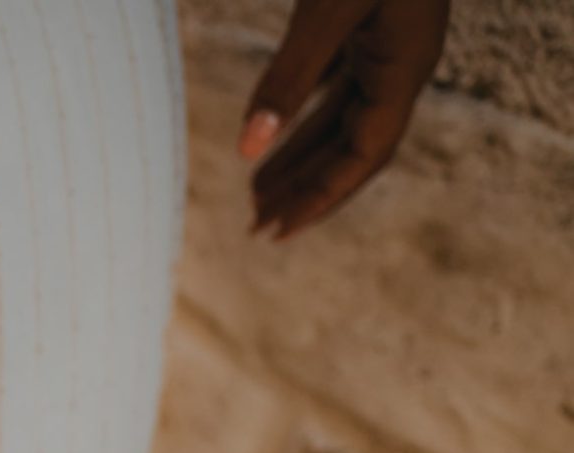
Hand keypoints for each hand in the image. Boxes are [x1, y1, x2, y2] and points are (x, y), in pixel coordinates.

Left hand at [241, 0, 450, 239]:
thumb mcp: (328, 10)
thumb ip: (289, 77)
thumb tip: (245, 149)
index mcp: (405, 70)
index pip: (362, 156)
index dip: (320, 198)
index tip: (277, 232)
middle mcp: (402, 64)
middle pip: (352, 148)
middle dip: (304, 189)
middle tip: (254, 225)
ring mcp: (387, 43)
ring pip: (340, 117)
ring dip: (299, 156)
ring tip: (255, 192)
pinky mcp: (368, 19)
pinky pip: (335, 81)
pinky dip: (301, 110)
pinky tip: (273, 128)